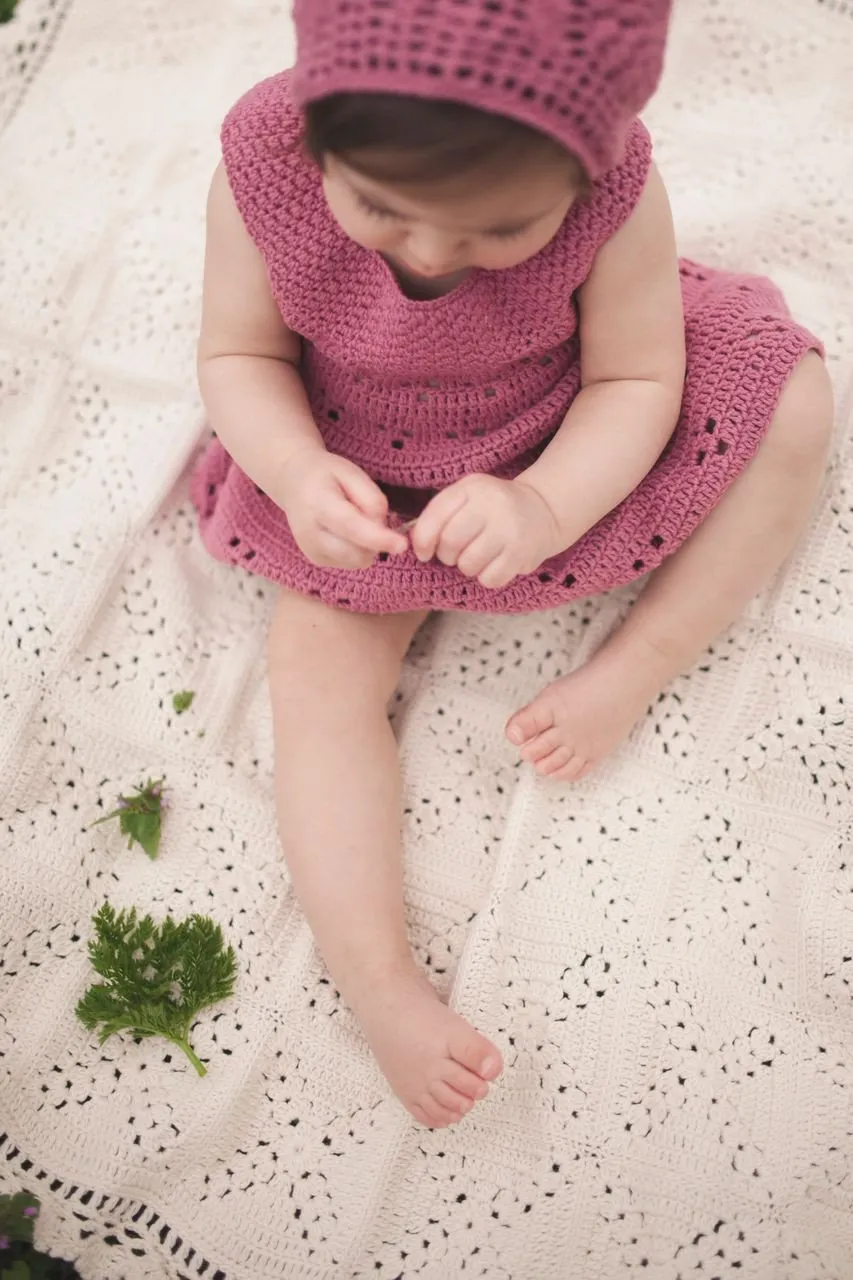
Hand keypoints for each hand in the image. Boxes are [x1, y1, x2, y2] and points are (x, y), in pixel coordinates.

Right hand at [275, 446, 407, 569]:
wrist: (293, 482)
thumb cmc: (327, 475)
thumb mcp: (352, 473)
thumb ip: (372, 499)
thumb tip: (383, 529)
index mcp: (317, 503)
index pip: (351, 526)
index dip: (379, 538)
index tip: (402, 545)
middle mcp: (309, 532)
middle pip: (356, 551)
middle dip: (376, 540)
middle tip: (374, 515)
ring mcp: (310, 550)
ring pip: (357, 560)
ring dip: (368, 546)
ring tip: (357, 520)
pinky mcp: (316, 560)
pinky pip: (351, 562)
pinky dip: (358, 550)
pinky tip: (348, 532)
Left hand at [411, 474, 561, 588]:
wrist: (544, 509)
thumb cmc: (494, 507)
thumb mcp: (469, 496)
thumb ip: (441, 513)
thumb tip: (416, 545)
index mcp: (472, 487)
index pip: (436, 516)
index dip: (422, 540)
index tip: (424, 551)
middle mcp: (492, 505)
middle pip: (450, 543)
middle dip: (446, 555)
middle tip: (455, 554)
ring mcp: (509, 530)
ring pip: (468, 564)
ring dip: (467, 567)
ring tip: (477, 557)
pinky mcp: (521, 553)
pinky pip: (489, 578)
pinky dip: (486, 577)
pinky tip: (494, 564)